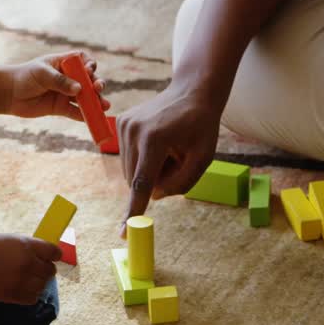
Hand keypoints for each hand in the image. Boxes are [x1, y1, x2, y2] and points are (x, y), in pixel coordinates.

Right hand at [0, 233, 61, 304]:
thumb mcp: (9, 240)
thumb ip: (27, 248)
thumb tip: (43, 255)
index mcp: (26, 245)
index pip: (54, 252)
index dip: (55, 255)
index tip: (53, 257)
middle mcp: (27, 262)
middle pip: (50, 271)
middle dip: (45, 270)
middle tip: (39, 270)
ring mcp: (20, 279)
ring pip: (42, 285)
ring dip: (38, 283)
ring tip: (28, 280)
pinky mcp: (12, 294)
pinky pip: (32, 298)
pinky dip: (31, 294)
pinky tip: (22, 289)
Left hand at [6, 52, 108, 119]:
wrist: (9, 93)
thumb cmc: (25, 76)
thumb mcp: (42, 74)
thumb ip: (60, 81)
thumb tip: (79, 89)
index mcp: (64, 63)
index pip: (83, 61)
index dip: (90, 65)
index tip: (89, 70)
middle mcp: (68, 78)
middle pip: (88, 81)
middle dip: (97, 85)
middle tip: (99, 89)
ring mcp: (65, 93)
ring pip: (85, 98)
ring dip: (96, 102)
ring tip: (105, 106)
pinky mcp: (61, 108)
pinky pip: (76, 112)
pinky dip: (85, 116)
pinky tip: (94, 119)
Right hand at [118, 80, 222, 233]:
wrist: (192, 91)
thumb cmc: (201, 125)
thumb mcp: (203, 158)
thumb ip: (182, 183)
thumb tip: (154, 195)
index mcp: (154, 139)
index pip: (142, 184)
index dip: (134, 211)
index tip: (123, 232)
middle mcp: (133, 131)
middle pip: (137, 180)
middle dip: (155, 181)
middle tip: (178, 160)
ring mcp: (124, 125)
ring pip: (130, 171)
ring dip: (148, 170)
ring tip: (169, 148)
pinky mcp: (121, 123)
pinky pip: (128, 158)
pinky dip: (143, 159)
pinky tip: (159, 142)